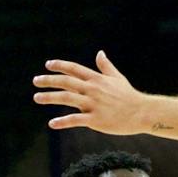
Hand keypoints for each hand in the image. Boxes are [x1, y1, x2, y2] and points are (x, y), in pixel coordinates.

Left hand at [34, 53, 151, 134]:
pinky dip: (62, 121)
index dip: (59, 66)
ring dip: (49, 97)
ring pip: (66, 98)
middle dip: (48, 80)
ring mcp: (93, 104)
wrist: (141, 112)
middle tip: (35, 81)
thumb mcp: (117, 78)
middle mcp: (92, 89)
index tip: (48, 65)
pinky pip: (75, 120)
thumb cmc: (129, 96)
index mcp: (96, 79)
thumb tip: (100, 53)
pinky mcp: (95, 119)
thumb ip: (105, 66)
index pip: (74, 69)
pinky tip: (52, 123)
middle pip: (66, 82)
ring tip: (37, 98)